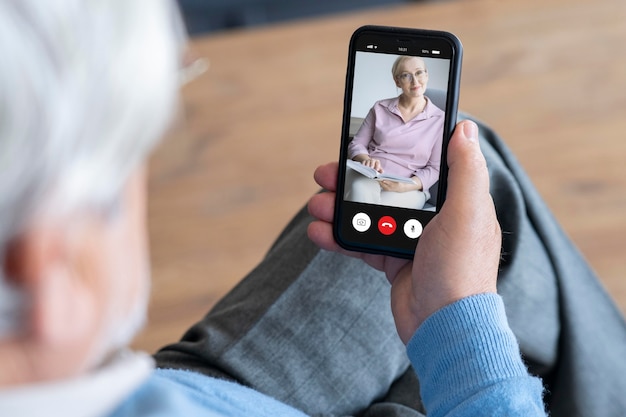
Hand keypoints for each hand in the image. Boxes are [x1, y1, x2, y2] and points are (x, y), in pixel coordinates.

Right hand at [307, 120, 500, 343]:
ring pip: (367, 214)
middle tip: (325, 173)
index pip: (418, 166)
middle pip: (384, 188)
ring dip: (338, 208)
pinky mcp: (392, 262)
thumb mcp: (468, 213)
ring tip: (316, 205)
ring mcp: (410, 241)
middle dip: (351, 180)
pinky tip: (319, 232)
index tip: (365, 142)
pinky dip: (339, 237)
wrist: (445, 326)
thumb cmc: (461, 269)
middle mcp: (431, 218)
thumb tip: (466, 129)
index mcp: (453, 201)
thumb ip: (466, 171)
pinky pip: (361, 242)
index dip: (391, 153)